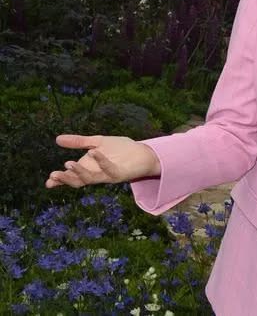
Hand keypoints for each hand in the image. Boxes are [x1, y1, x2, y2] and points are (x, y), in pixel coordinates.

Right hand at [45, 135, 160, 188]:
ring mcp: (108, 175)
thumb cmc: (120, 149)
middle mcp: (97, 174)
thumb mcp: (97, 142)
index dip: (60, 180)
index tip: (48, 182)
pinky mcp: (120, 173)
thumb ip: (79, 142)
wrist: (143, 152)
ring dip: (79, 172)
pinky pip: (109, 169)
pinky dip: (101, 161)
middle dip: (66, 179)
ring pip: (91, 179)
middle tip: (54, 175)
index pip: (72, 177)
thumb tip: (57, 139)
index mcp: (89, 168)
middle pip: (78, 181)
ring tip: (68, 163)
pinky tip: (93, 152)